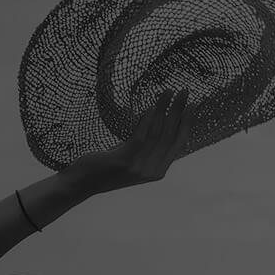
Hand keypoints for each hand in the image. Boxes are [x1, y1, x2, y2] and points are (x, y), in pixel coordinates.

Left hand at [63, 89, 194, 194]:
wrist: (82, 183)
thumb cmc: (105, 168)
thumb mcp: (132, 158)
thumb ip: (147, 147)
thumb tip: (158, 121)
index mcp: (157, 171)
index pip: (178, 144)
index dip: (187, 123)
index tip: (193, 104)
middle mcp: (151, 171)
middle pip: (170, 136)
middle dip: (179, 111)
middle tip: (184, 91)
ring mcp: (138, 168)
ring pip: (157, 133)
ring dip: (164, 109)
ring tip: (168, 91)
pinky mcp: (124, 161)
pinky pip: (141, 136)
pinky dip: (147, 119)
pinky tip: (150, 106)